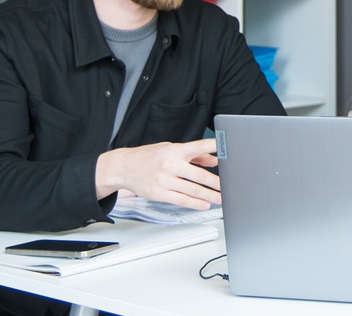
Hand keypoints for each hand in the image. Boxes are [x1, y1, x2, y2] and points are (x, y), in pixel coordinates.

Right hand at [96, 138, 220, 209]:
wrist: (123, 167)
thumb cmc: (148, 156)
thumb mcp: (170, 149)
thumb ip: (194, 155)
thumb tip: (214, 160)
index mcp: (174, 150)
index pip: (198, 147)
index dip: (214, 147)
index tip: (227, 148)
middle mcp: (170, 165)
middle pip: (198, 175)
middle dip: (216, 183)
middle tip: (228, 187)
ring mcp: (164, 180)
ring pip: (192, 190)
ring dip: (209, 196)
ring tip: (220, 198)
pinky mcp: (159, 193)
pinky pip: (181, 200)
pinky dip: (195, 203)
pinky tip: (204, 204)